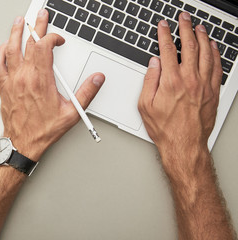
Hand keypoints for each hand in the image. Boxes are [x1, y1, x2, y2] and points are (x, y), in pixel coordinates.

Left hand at [0, 10, 104, 161]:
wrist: (23, 143)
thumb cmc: (44, 130)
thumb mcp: (71, 113)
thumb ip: (86, 93)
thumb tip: (97, 79)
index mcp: (41, 80)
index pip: (44, 47)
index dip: (53, 37)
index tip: (59, 40)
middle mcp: (25, 77)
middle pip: (29, 43)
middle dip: (36, 26)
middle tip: (40, 15)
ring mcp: (12, 80)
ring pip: (11, 49)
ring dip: (16, 33)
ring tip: (20, 22)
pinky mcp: (4, 86)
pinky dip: (1, 52)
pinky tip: (5, 46)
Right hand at [138, 13, 221, 162]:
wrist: (183, 145)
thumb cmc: (164, 129)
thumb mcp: (145, 106)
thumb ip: (149, 81)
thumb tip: (153, 64)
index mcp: (170, 81)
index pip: (167, 50)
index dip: (164, 34)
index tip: (163, 26)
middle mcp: (189, 80)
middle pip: (189, 46)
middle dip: (185, 28)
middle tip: (183, 18)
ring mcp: (203, 85)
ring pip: (205, 53)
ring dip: (202, 37)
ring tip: (199, 27)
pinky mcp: (213, 92)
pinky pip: (217, 67)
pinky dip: (215, 54)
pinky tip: (213, 47)